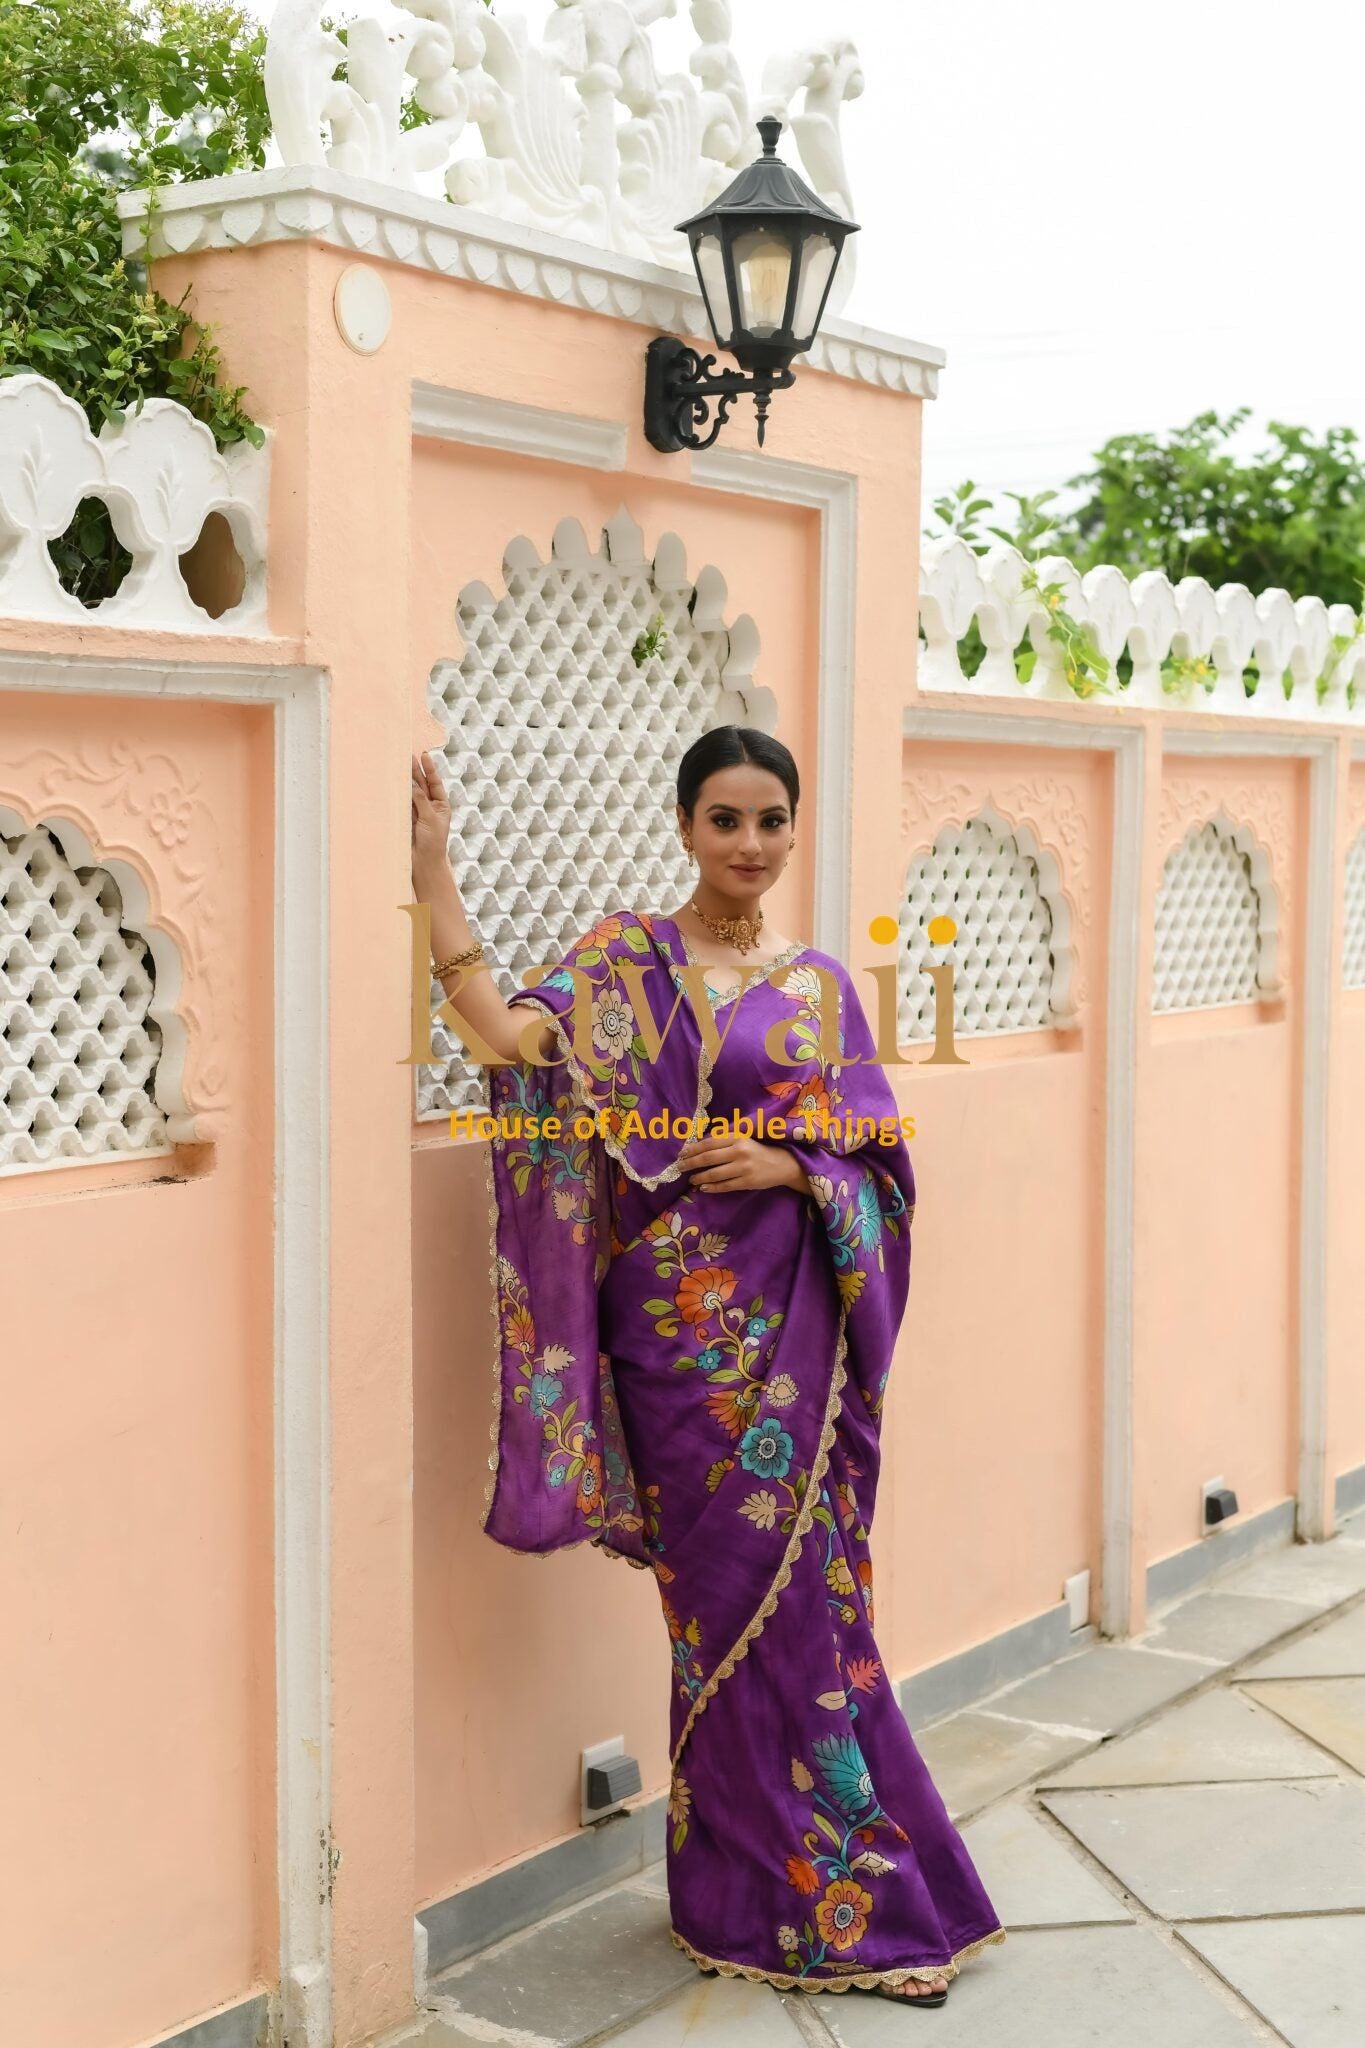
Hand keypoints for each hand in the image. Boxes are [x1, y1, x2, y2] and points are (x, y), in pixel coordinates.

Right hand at [411, 749, 452, 888]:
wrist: (423, 863)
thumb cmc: (433, 843)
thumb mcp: (430, 818)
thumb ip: (421, 800)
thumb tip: (412, 784)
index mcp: (441, 805)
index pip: (435, 783)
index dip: (429, 769)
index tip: (424, 755)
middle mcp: (430, 807)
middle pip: (422, 785)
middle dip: (415, 771)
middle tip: (407, 756)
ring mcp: (417, 813)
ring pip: (411, 793)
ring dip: (405, 780)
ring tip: (399, 765)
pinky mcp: (406, 819)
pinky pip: (402, 803)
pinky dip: (398, 794)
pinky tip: (394, 784)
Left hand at [679, 1134, 809, 1194]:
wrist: (783, 1164)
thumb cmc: (759, 1150)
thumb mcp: (744, 1139)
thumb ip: (725, 1139)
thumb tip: (698, 1145)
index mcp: (738, 1137)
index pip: (709, 1143)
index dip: (693, 1148)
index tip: (682, 1153)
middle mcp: (739, 1151)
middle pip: (708, 1158)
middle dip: (691, 1163)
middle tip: (680, 1167)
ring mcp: (743, 1168)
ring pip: (715, 1174)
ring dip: (700, 1177)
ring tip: (691, 1179)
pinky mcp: (747, 1182)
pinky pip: (725, 1186)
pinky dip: (712, 1188)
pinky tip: (703, 1188)